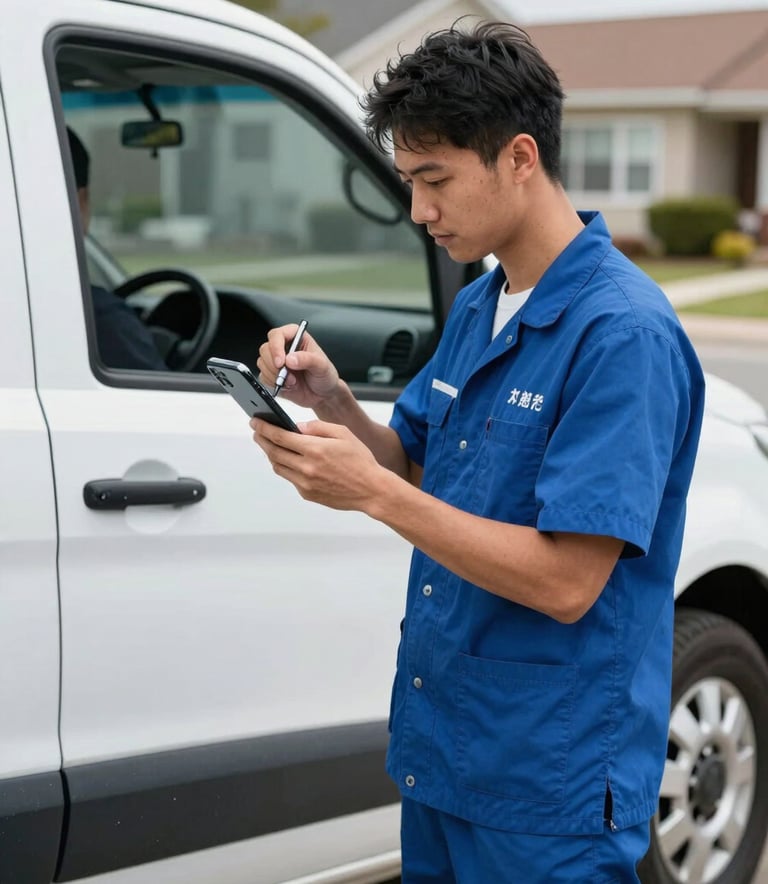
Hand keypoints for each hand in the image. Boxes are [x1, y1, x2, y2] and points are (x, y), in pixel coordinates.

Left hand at [251, 417, 384, 512]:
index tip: (255, 421)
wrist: (371, 490)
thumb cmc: (360, 461)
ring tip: (271, 445)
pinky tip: (290, 460)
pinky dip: (286, 467)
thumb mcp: (343, 433)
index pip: (279, 436)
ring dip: (271, 454)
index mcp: (315, 449)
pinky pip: (290, 478)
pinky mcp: (307, 494)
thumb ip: (318, 427)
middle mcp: (306, 467)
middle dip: (262, 440)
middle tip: (257, 432)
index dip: (264, 428)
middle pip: (273, 452)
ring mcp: (305, 483)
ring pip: (278, 467)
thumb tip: (297, 427)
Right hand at [257, 324, 338, 409]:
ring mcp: (276, 361)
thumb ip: (307, 360)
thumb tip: (290, 359)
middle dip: (274, 366)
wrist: (323, 395)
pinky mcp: (272, 374)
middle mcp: (284, 347)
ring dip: (275, 376)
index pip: (278, 335)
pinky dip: (273, 383)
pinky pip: (263, 377)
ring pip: (262, 363)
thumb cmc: (325, 376)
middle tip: (289, 376)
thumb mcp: (322, 366)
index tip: (281, 362)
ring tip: (293, 382)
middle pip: (266, 349)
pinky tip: (287, 386)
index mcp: (296, 338)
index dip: (276, 347)